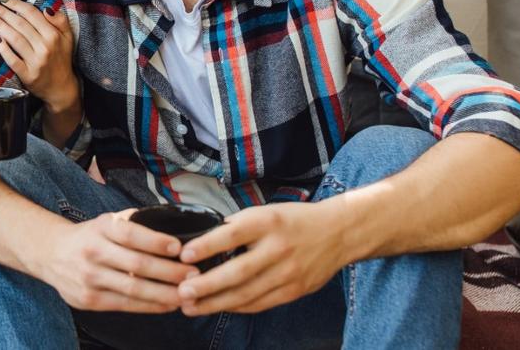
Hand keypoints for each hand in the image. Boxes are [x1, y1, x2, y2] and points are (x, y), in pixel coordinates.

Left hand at [0, 0, 77, 111]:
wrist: (61, 88)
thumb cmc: (62, 58)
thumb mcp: (68, 37)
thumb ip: (61, 20)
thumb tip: (46, 9)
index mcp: (54, 35)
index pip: (32, 14)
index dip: (16, 4)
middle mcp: (45, 47)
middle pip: (20, 24)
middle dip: (4, 12)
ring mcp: (36, 62)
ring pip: (15, 39)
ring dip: (0, 26)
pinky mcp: (27, 75)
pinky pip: (12, 60)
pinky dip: (4, 49)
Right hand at [37, 210, 198, 312]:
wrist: (51, 254)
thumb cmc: (89, 236)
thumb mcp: (107, 221)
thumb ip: (134, 223)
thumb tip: (172, 224)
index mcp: (101, 228)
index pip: (132, 234)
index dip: (156, 241)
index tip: (179, 248)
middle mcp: (94, 252)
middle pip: (137, 265)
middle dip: (169, 272)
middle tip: (193, 274)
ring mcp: (90, 278)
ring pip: (133, 290)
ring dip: (164, 293)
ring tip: (186, 293)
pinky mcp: (89, 300)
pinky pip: (125, 305)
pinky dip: (150, 306)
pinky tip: (168, 304)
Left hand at [177, 202, 347, 315]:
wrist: (338, 233)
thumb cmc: (294, 219)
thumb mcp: (265, 211)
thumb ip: (238, 225)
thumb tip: (204, 239)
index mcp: (267, 222)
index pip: (232, 234)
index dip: (207, 245)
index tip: (184, 255)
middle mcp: (277, 248)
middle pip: (238, 272)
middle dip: (207, 285)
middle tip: (182, 292)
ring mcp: (287, 273)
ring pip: (246, 294)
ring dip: (215, 303)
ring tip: (190, 307)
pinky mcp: (293, 291)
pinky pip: (259, 303)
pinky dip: (236, 307)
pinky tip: (218, 307)